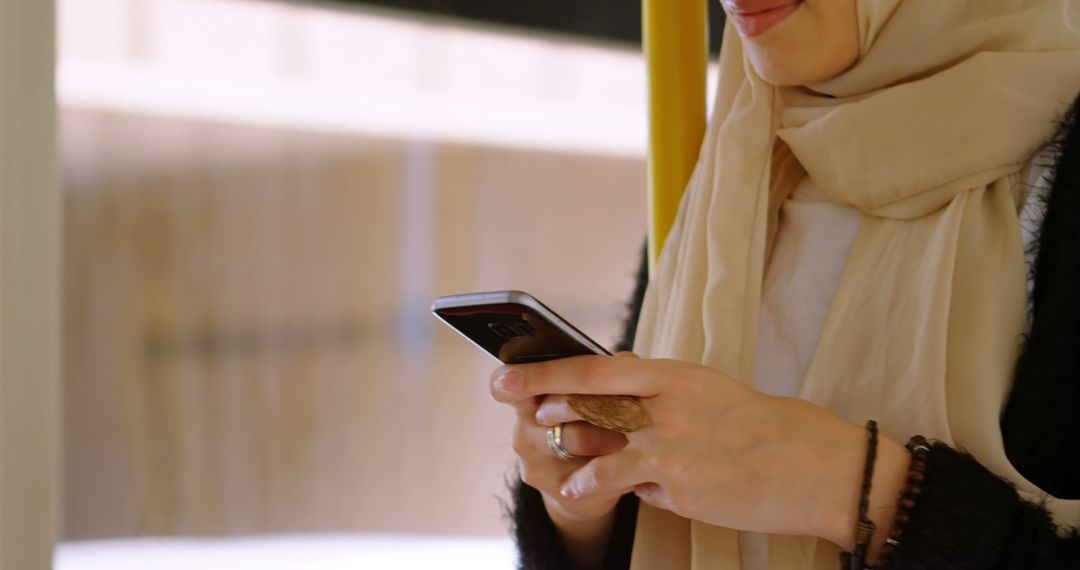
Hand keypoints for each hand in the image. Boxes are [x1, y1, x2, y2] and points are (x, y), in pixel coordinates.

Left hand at [490, 354, 908, 550]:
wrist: (816, 464)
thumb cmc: (767, 427)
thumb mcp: (711, 393)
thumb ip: (662, 396)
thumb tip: (619, 405)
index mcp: (675, 374)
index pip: (595, 369)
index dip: (546, 372)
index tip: (508, 375)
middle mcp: (667, 405)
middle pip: (585, 404)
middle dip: (545, 406)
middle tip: (517, 409)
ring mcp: (670, 446)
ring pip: (597, 448)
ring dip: (573, 454)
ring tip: (557, 459)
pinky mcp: (678, 484)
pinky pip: (625, 486)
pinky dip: (604, 487)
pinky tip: (588, 490)